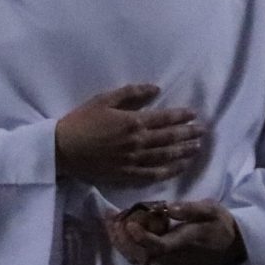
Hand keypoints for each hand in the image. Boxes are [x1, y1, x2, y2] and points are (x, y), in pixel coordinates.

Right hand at [54, 84, 203, 186]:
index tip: (194, 115)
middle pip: (169, 138)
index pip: (164, 119)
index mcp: (132, 122)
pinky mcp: (127, 175)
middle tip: (202, 131)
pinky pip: (154, 175)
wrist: (62, 149)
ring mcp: (134, 161)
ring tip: (197, 148)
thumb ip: (131, 93)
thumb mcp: (104, 100)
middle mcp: (138, 143)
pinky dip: (169, 171)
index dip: (181, 116)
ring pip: (166, 157)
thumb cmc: (81, 121)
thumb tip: (156, 89)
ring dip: (184, 152)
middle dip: (188, 134)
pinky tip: (180, 168)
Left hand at [108, 199, 244, 264]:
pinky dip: (126, 242)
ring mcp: (167, 260)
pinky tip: (117, 228)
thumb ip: (191, 209)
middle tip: (109, 220)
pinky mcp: (164, 260)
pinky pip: (140, 254)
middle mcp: (173, 255)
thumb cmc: (219, 224)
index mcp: (185, 241)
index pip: (160, 246)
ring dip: (121, 241)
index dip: (142, 238)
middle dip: (122, 239)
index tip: (129, 224)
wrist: (229, 245)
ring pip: (138, 256)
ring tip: (109, 221)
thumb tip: (169, 208)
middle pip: (141, 253)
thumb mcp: (211, 210)